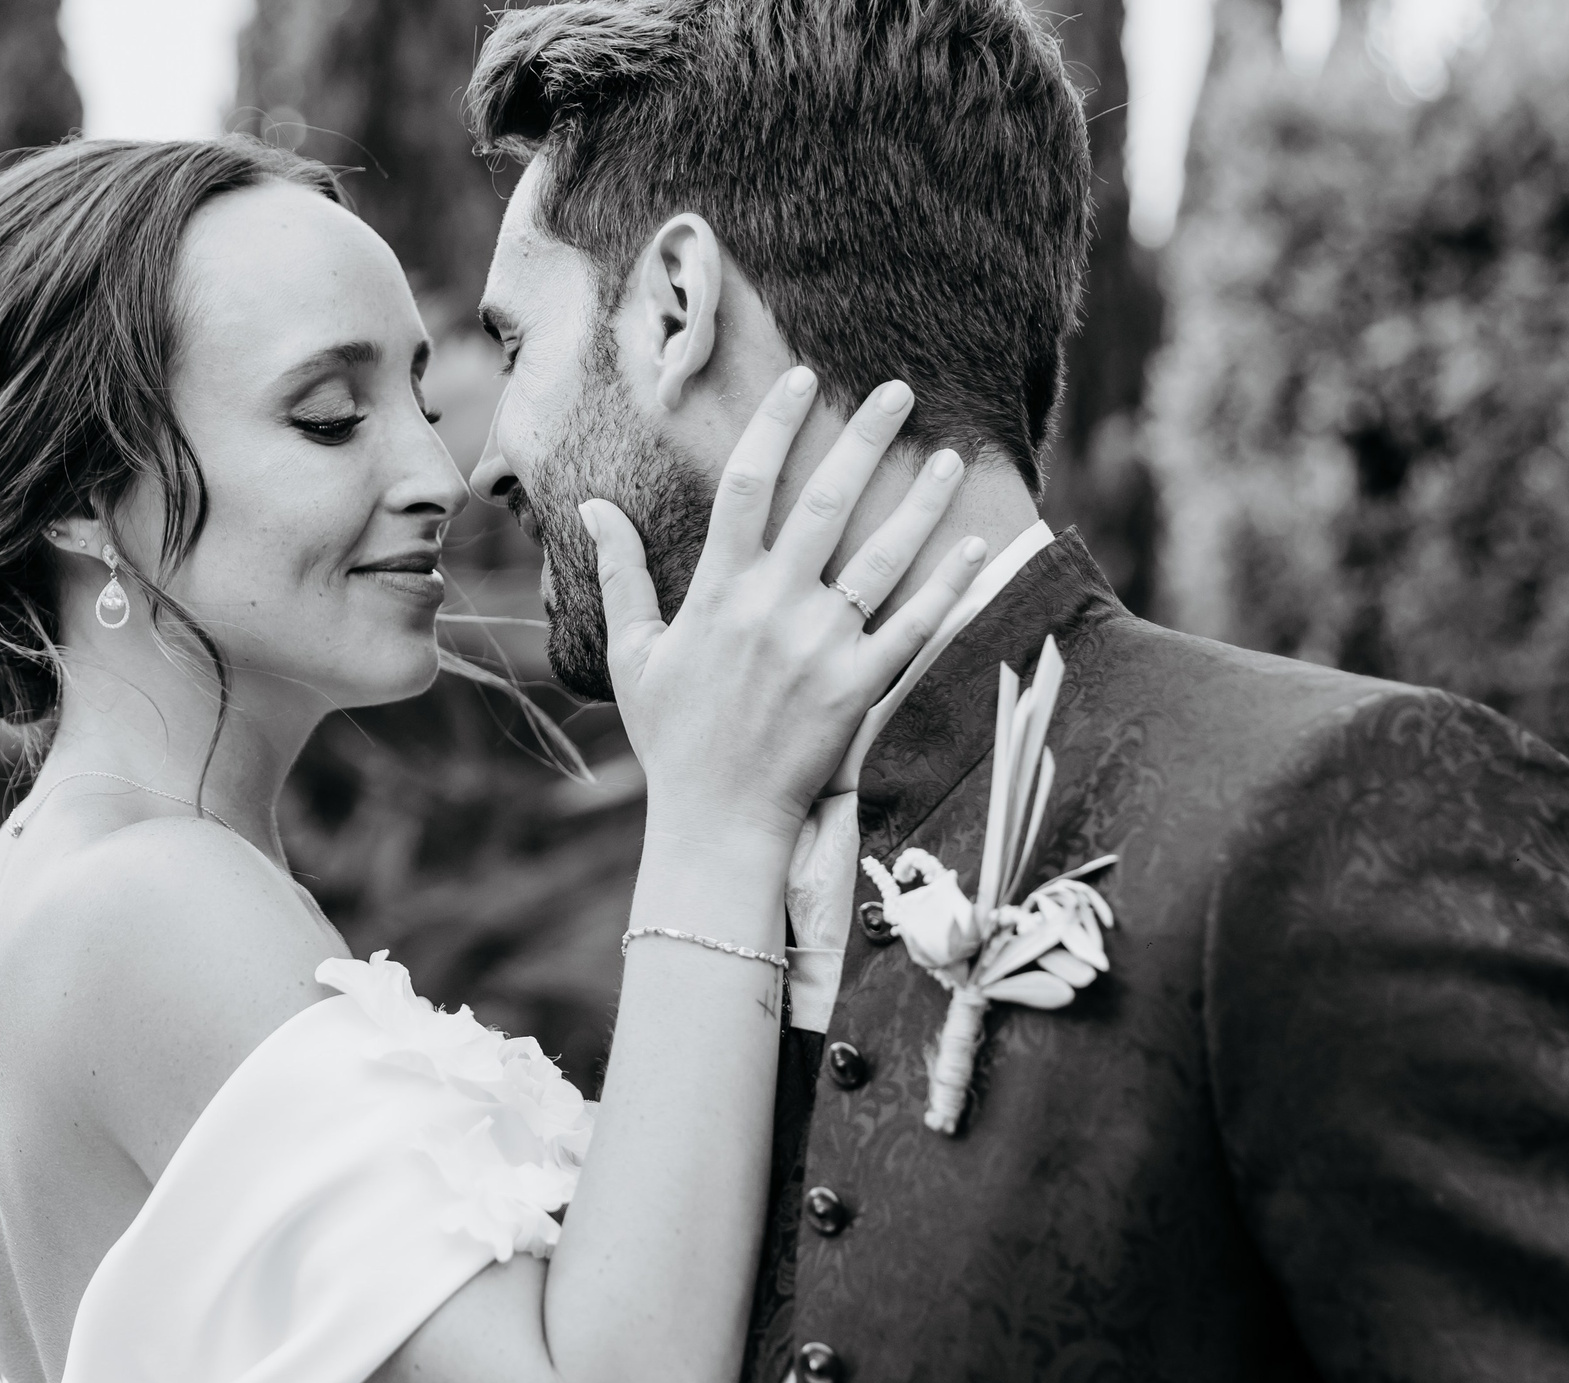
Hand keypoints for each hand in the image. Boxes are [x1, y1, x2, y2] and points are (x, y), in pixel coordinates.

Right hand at [585, 368, 990, 847]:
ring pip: (881, 557)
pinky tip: (975, 544)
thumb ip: (620, 572)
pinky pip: (914, 627)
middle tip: (897, 388)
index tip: (802, 378)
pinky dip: (948, 585)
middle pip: (825, 502)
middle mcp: (772, 608)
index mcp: (716, 591)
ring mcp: (820, 647)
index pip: (747, 484)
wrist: (716, 819)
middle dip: (864, 439)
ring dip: (920, 501)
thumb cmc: (672, 735)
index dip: (775, 425)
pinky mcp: (858, 689)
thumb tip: (593, 506)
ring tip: (950, 455)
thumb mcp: (632, 652)